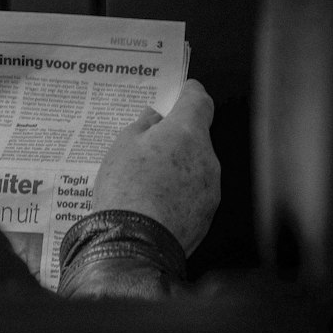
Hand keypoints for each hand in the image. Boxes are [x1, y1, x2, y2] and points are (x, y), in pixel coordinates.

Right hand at [90, 79, 219, 255]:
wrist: (134, 242)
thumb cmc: (126, 187)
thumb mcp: (122, 145)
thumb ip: (143, 126)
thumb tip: (154, 119)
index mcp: (186, 131)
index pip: (199, 101)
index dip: (190, 93)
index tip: (184, 90)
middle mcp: (207, 157)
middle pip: (196, 136)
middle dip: (176, 137)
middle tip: (148, 144)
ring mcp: (210, 188)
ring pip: (196, 166)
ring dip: (179, 166)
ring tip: (147, 179)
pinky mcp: (207, 214)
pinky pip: (195, 192)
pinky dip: (180, 191)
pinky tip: (156, 200)